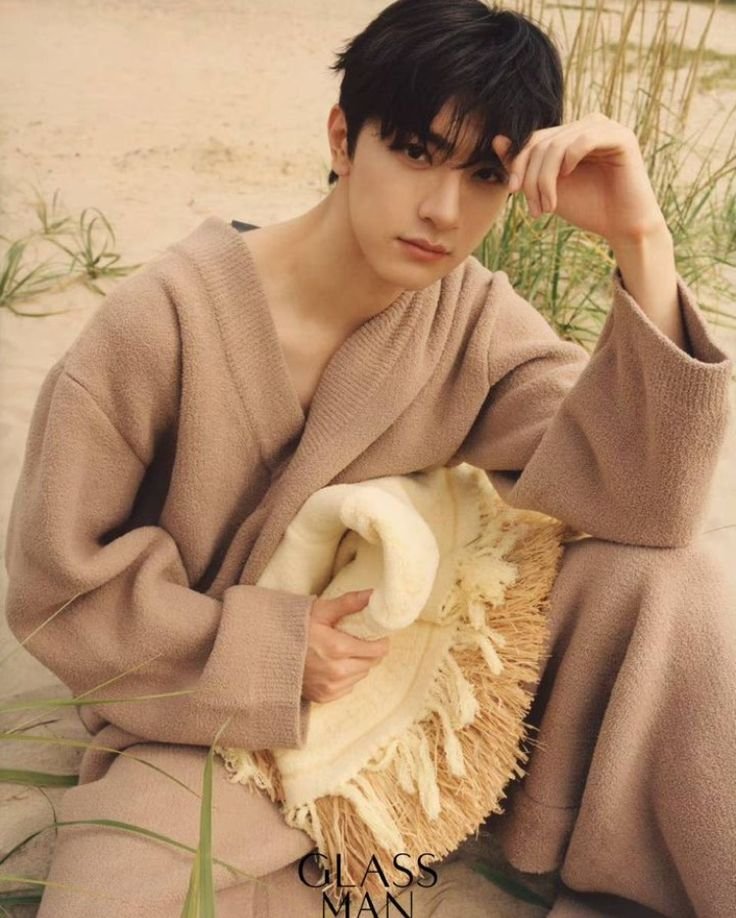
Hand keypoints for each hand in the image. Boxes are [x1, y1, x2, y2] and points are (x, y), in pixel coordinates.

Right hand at [302, 589, 389, 703]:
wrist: (268, 653)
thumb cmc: (294, 628)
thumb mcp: (321, 611)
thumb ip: (349, 603)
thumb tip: (373, 595)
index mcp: (338, 648)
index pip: (377, 650)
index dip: (380, 641)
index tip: (375, 634)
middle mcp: (337, 671)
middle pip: (371, 663)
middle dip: (369, 651)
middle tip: (357, 640)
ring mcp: (331, 686)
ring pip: (361, 675)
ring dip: (358, 664)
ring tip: (343, 652)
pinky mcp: (325, 697)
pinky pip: (349, 686)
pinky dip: (346, 676)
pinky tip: (333, 665)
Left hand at [492, 113, 667, 245]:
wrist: (621, 226)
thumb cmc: (586, 207)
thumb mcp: (546, 188)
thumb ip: (524, 166)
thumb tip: (497, 139)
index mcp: (570, 135)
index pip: (533, 140)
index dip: (517, 163)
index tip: (511, 192)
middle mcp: (586, 125)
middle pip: (542, 142)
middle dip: (532, 178)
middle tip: (534, 209)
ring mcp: (604, 128)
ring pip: (558, 144)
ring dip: (546, 179)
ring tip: (548, 206)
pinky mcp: (620, 137)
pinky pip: (583, 140)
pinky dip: (568, 162)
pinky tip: (568, 179)